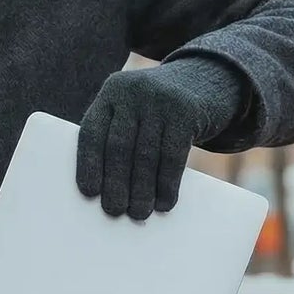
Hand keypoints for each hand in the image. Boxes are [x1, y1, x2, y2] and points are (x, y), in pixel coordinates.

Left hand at [76, 60, 245, 220]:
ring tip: (139, 213)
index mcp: (111, 93)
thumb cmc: (158, 111)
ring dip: (141, 190)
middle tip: (114, 211)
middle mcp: (132, 91)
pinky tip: (164, 202)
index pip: (92, 132)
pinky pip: (173, 155)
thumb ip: (119, 139)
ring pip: (146, 154)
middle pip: (119, 146)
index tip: (88, 192)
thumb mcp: (134, 112)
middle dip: (116, 183)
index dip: (88, 164)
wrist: (205, 80)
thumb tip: (106, 192)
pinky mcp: (186, 111)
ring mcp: (160, 98)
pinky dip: (167, 184)